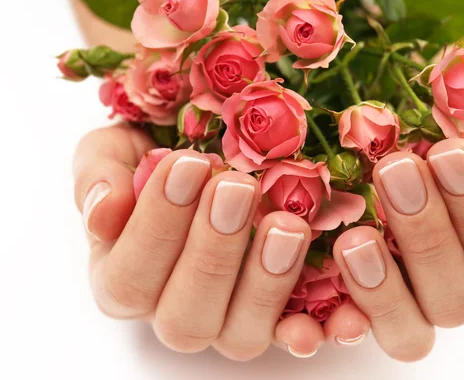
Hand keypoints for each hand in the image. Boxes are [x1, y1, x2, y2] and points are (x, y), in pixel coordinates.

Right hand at [73, 124, 370, 360]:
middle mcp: (177, 308)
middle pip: (186, 317)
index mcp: (127, 277)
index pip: (130, 277)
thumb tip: (103, 210)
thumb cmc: (157, 153)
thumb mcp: (116, 149)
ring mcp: (232, 317)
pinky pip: (300, 334)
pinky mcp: (283, 314)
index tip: (187, 164)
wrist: (206, 150)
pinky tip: (345, 310)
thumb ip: (98, 176)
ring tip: (287, 226)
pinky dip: (322, 326)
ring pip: (242, 334)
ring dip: (265, 284)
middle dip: (212, 252)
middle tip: (236, 188)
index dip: (157, 225)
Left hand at [327, 104, 463, 360]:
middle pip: (455, 299)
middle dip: (427, 235)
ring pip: (408, 331)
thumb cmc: (445, 136)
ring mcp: (399, 306)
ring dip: (383, 288)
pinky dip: (327, 325)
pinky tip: (314, 298)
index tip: (449, 152)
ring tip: (355, 237)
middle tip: (394, 171)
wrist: (383, 135)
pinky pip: (342, 334)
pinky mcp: (346, 310)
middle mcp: (448, 289)